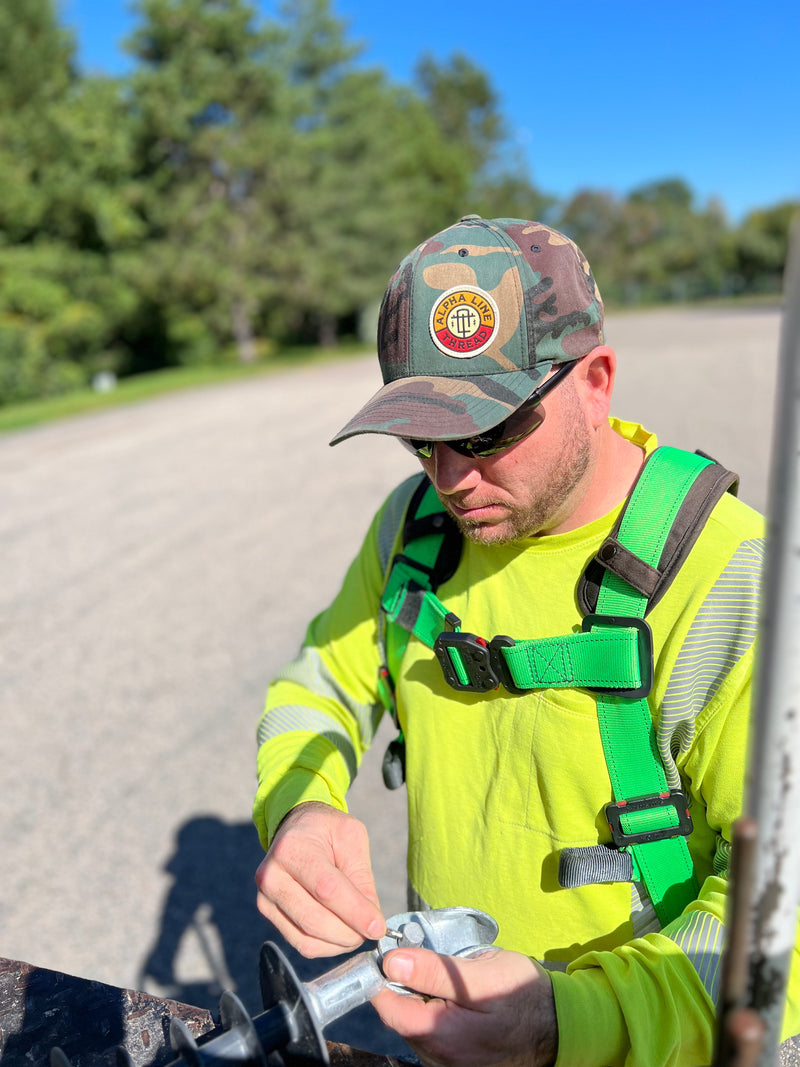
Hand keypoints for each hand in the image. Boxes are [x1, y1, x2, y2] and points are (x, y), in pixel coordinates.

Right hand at [255, 801, 385, 956]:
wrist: (296, 828)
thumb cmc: (326, 831)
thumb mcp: (351, 837)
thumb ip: (361, 877)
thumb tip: (370, 919)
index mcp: (292, 849)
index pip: (326, 889)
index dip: (355, 912)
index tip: (378, 927)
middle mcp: (272, 876)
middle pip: (314, 919)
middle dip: (350, 932)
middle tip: (372, 930)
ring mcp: (266, 898)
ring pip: (308, 938)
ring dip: (340, 943)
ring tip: (358, 930)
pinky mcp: (269, 913)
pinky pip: (301, 943)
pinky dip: (327, 946)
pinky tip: (341, 933)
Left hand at [372, 947, 556, 1066]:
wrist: (559, 1026)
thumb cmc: (522, 995)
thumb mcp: (480, 973)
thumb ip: (434, 971)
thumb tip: (392, 961)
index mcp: (440, 1035)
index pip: (388, 1007)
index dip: (382, 976)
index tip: (390, 951)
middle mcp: (438, 1057)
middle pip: (400, 1016)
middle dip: (403, 984)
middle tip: (423, 956)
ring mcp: (446, 1062)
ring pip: (414, 1023)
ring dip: (419, 997)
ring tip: (445, 976)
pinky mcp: (455, 1061)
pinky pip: (431, 1032)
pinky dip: (433, 1010)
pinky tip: (453, 996)